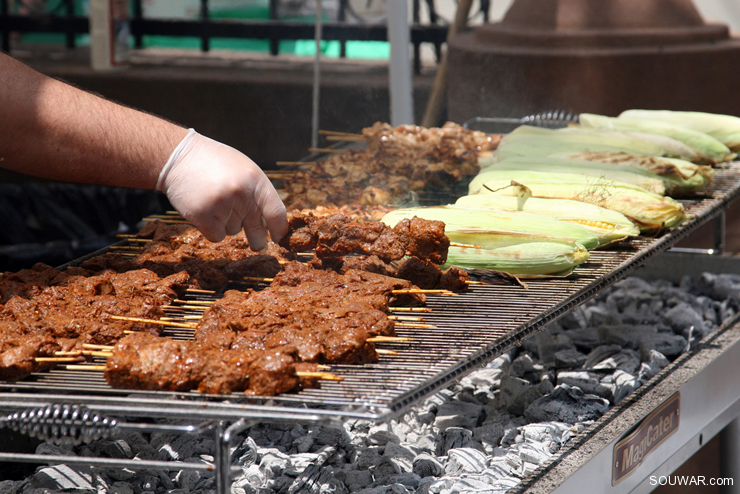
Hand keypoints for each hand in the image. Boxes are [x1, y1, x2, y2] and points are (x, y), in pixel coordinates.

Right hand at [157, 129, 287, 248]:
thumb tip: (271, 223)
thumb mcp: (244, 169)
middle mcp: (241, 192)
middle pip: (256, 227)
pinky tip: (205, 212)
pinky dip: (212, 229)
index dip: (280, 229)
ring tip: (214, 202)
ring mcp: (222, 204)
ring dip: (226, 224)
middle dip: (257, 238)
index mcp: (255, 179)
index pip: (276, 211)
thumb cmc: (214, 163)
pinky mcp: (203, 215)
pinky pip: (217, 236)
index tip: (280, 238)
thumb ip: (257, 192)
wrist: (177, 156)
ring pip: (234, 231)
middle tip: (258, 244)